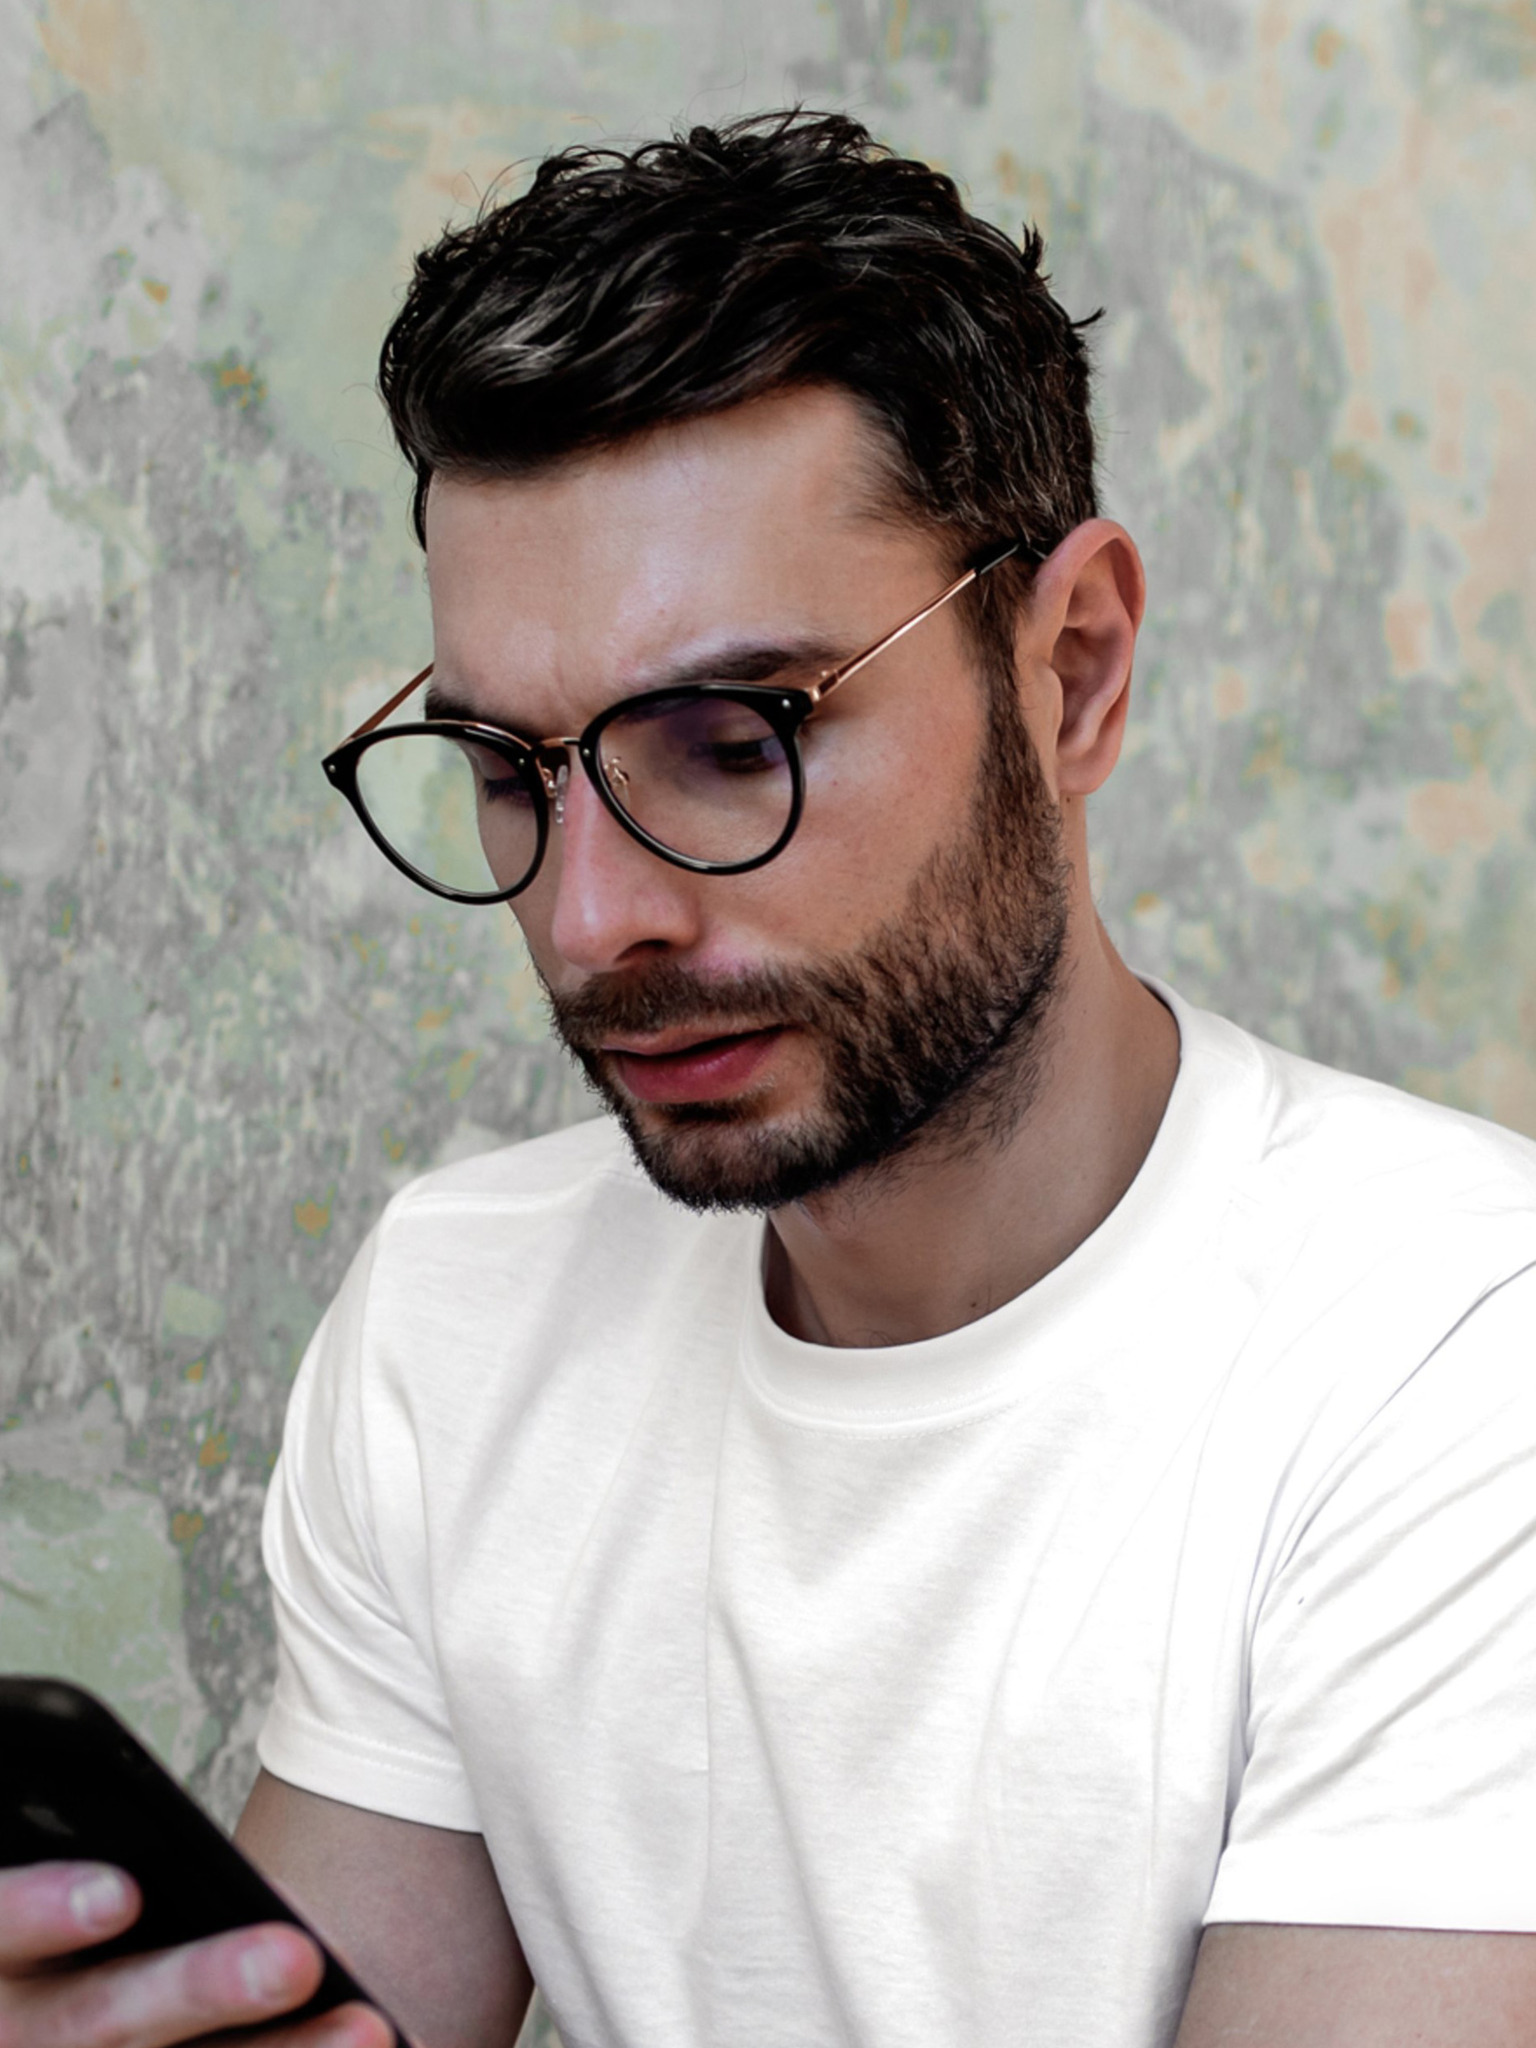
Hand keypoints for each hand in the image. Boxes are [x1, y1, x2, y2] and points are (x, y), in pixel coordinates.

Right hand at [0, 1861, 393, 2046]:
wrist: (50, 2015)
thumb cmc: (59, 1932)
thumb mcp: (48, 1900)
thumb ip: (86, 1879)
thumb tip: (155, 1846)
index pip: (2, 1925)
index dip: (46, 1911)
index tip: (123, 1892)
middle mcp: (22, 2032)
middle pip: (101, 2021)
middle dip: (201, 1989)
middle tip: (294, 1958)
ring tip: (368, 2029)